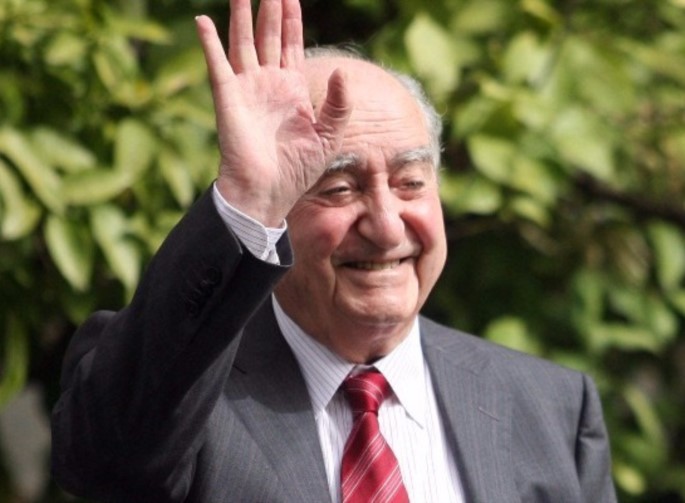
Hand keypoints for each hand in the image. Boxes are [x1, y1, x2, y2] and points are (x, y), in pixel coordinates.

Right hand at [195, 0, 350, 225]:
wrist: (268, 192)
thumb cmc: (297, 171)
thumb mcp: (329, 136)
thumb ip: (339, 104)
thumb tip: (344, 71)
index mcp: (292, 91)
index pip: (290, 46)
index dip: (291, 21)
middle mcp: (267, 85)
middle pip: (267, 37)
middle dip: (269, 9)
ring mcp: (246, 89)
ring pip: (243, 43)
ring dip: (243, 16)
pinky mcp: (228, 98)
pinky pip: (217, 64)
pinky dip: (209, 42)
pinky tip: (202, 20)